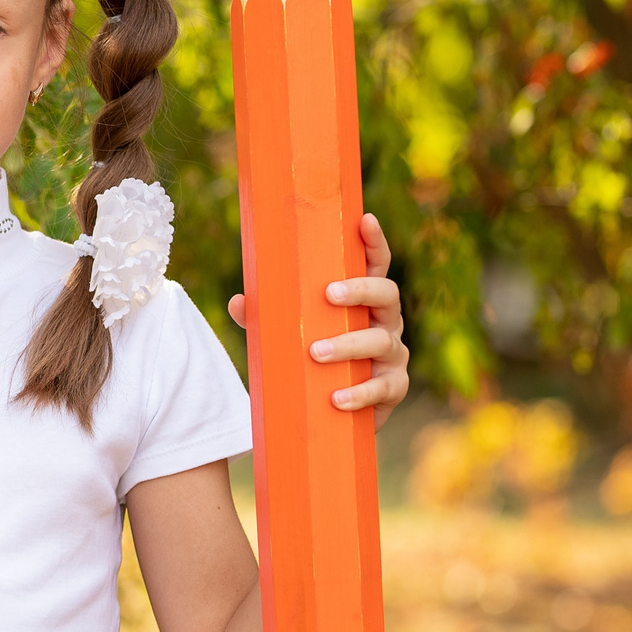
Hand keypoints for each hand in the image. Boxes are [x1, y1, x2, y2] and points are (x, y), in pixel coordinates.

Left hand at [225, 212, 411, 428]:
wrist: (333, 412)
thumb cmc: (313, 359)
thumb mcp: (287, 335)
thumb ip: (264, 318)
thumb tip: (238, 302)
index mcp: (364, 301)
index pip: (375, 265)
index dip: (374, 242)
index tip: (365, 220)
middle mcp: (385, 321)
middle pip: (387, 294)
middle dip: (360, 290)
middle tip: (329, 294)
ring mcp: (393, 354)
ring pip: (381, 341)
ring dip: (348, 345)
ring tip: (315, 353)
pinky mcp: (393, 387)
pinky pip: (384, 387)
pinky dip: (360, 393)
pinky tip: (337, 398)